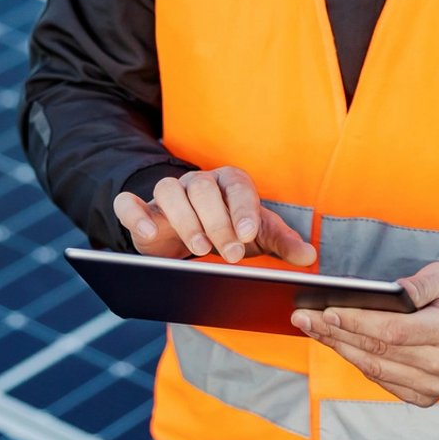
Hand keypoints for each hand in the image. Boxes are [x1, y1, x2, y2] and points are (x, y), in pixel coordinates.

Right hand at [113, 166, 316, 265]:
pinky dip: (134, 213)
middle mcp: (199, 183)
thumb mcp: (260, 236)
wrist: (197, 235)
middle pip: (203, 189)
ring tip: (198, 250)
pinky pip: (129, 203)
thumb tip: (308, 256)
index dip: (242, 210)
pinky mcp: (143, 211)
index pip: (238, 187)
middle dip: (218, 222)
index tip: (247, 235)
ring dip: (184, 219)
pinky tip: (146, 233)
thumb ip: (283, 243)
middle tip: (230, 254)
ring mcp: (170, 194)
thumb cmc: (232, 230)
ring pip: (169, 190)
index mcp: (231, 183)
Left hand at [293, 262, 438, 406]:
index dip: (357, 323)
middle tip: (303, 318)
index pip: (394, 332)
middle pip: (377, 351)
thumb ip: (419, 284)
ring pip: (375, 369)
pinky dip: (357, 362)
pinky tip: (338, 344)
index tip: (326, 311)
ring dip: (339, 348)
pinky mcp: (425, 397)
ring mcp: (435, 387)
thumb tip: (387, 292)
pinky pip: (382, 380)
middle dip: (335, 333)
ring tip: (312, 329)